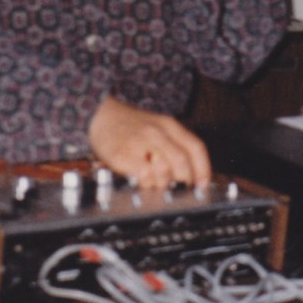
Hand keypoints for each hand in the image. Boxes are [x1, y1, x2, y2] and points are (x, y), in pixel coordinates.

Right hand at [88, 96, 210, 189]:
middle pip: (181, 160)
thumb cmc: (130, 126)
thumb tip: (191, 174)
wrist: (99, 115)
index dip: (203, 169)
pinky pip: (144, 176)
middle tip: (179, 187)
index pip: (195, 147)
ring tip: (156, 182)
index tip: (203, 184)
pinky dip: (147, 184)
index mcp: (169, 125)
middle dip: (184, 179)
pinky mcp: (123, 155)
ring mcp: (139, 142)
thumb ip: (174, 145)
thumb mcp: (157, 126)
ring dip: (163, 183)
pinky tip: (142, 180)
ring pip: (164, 170)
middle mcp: (156, 131)